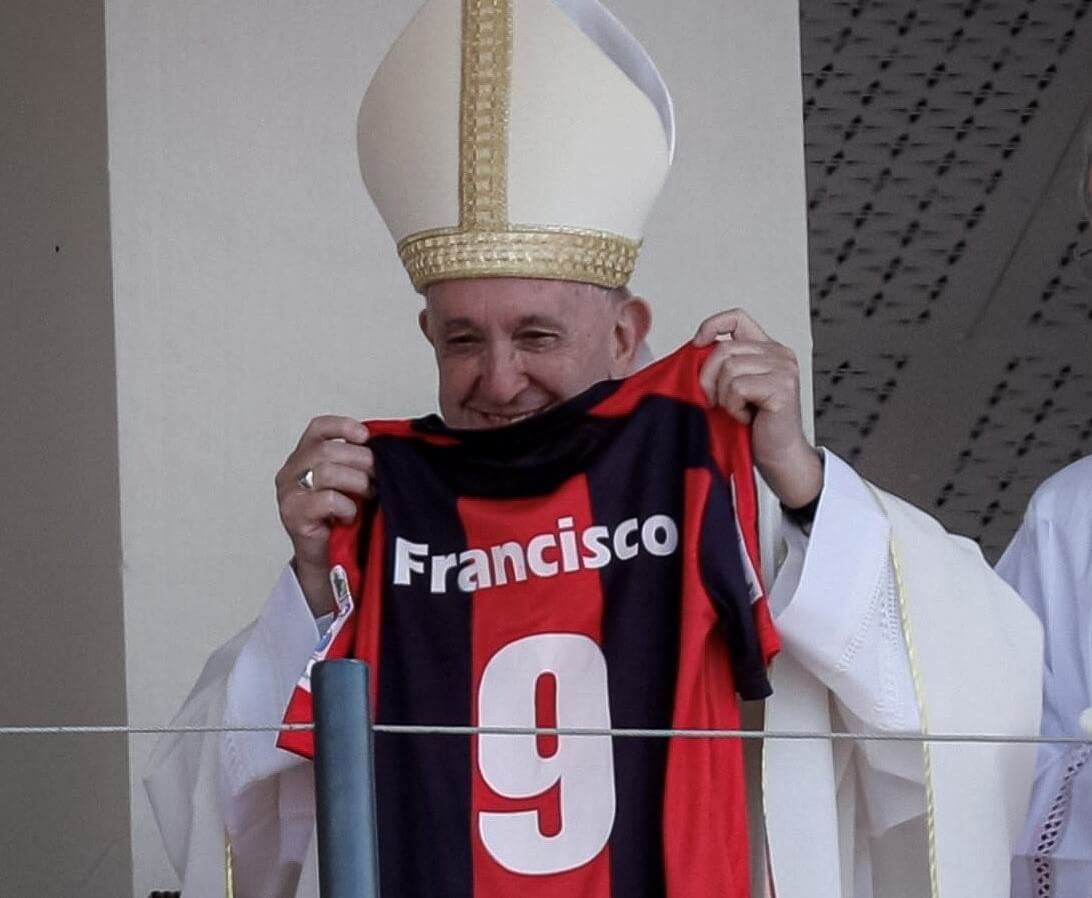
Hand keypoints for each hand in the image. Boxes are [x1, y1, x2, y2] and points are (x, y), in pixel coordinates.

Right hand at [275, 416, 374, 615]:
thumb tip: (387, 446)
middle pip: (327, 450)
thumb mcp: (351, 482)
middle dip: (362, 460)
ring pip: (327, 472)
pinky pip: (326, 499)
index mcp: (305, 456)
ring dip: (358, 482)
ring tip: (370, 495)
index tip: (366, 436)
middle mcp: (292, 471)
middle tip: (379, 475)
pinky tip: (352, 515)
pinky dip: (347, 506)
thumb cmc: (342, 518)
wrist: (328, 558)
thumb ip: (358, 462)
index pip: (318, 428)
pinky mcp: (293, 514)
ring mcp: (289, 493)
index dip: (343, 426)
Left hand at [693, 309, 822, 509]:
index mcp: (767, 349)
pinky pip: (738, 387)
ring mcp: (784, 369)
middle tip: (713, 401)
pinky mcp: (782, 386)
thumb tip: (693, 349)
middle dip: (708, 377)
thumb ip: (722, 364)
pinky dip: (733, 407)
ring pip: (729, 368)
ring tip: (736, 410)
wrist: (778, 457)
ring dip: (723, 396)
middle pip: (724, 348)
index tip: (697, 344)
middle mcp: (779, 354)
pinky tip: (746, 417)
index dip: (712, 325)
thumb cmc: (755, 427)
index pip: (737, 318)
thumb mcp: (733, 387)